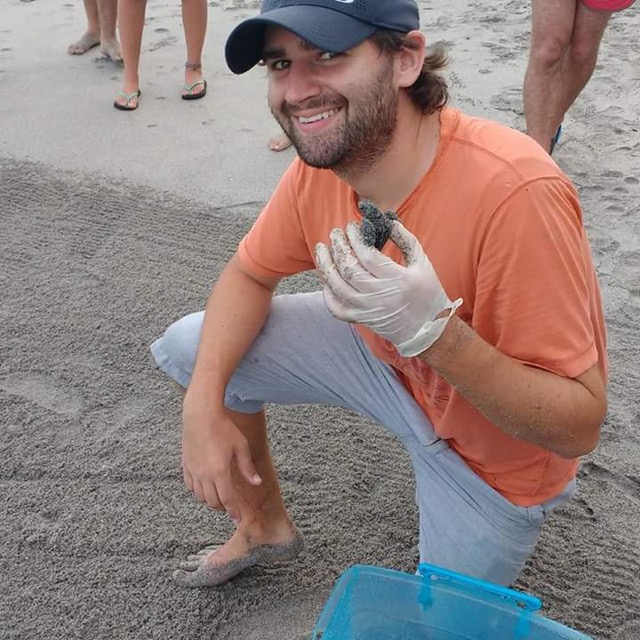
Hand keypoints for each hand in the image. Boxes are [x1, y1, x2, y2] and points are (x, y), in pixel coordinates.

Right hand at [181, 389, 261, 522]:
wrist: (201, 414)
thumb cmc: (223, 428)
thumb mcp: (241, 447)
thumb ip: (247, 468)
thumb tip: (256, 483)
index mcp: (220, 472)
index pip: (227, 499)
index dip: (233, 511)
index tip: (238, 518)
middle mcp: (204, 475)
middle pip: (212, 501)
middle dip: (222, 508)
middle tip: (230, 508)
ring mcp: (193, 470)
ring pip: (200, 496)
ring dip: (210, 501)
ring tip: (219, 499)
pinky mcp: (186, 464)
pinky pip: (190, 485)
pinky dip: (197, 491)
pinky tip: (204, 488)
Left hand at [314, 220, 461, 356]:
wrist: (428, 330)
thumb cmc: (428, 294)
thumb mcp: (423, 264)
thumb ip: (406, 240)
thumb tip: (388, 221)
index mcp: (398, 279)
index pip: (367, 255)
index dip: (355, 239)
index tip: (351, 226)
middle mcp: (380, 295)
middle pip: (350, 269)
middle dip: (339, 247)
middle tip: (335, 232)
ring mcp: (367, 309)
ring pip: (338, 287)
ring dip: (326, 266)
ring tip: (321, 249)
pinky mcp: (361, 319)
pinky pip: (337, 309)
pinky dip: (327, 294)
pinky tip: (326, 279)